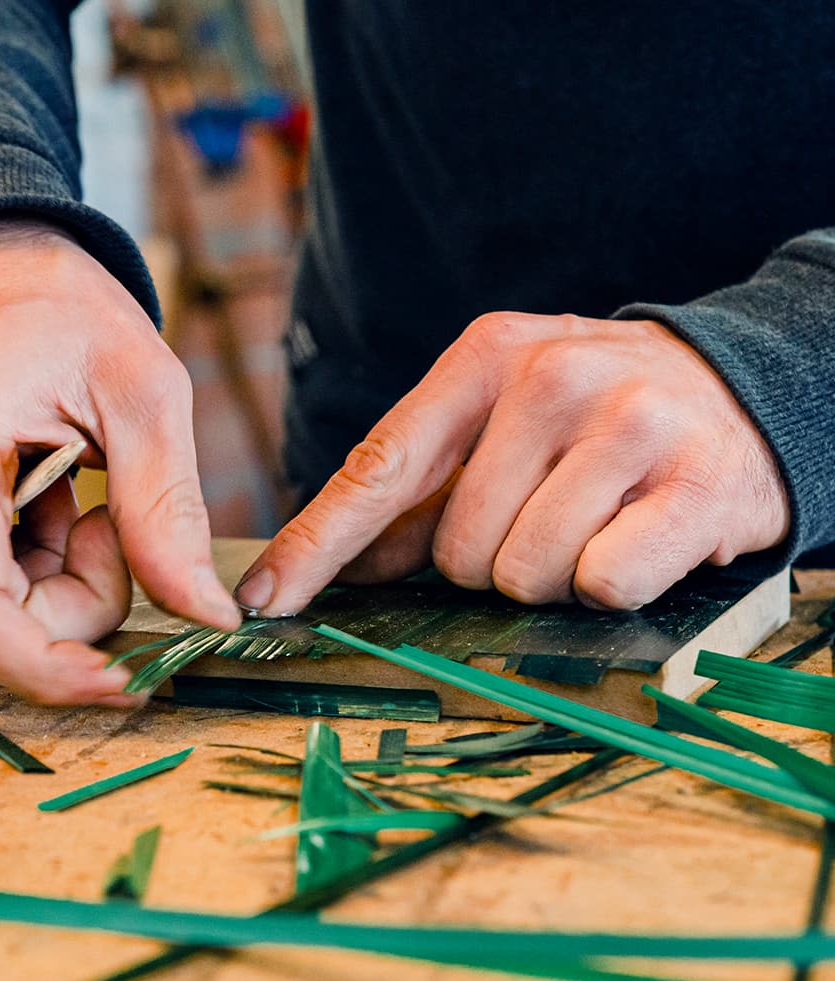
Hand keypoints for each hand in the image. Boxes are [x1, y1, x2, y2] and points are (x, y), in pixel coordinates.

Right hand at [0, 218, 239, 703]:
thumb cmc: (53, 305)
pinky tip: (41, 495)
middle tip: (114, 520)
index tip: (129, 680)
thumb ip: (168, 513)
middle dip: (79, 602)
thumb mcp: (142, 393)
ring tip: (75, 488)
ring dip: (58, 579)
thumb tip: (207, 615)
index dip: (54, 670)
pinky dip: (29, 564)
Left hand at [235, 312, 789, 613]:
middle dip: (491, 561)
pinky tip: (640, 533)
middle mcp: (551, 378)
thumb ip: (417, 493)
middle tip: (545, 514)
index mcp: (482, 360)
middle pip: (458, 551)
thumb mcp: (497, 427)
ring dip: (550, 575)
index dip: (315, 546)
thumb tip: (340, 564)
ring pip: (525, 575)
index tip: (262, 602)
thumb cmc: (592, 420)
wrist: (737, 390)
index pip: (377, 470)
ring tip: (593, 521)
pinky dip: (610, 584)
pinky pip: (601, 583)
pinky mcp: (695, 484)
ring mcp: (627, 425)